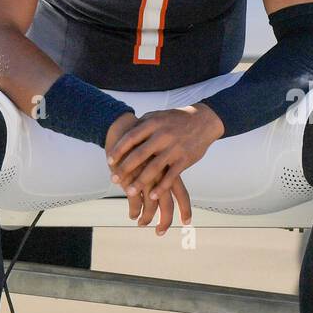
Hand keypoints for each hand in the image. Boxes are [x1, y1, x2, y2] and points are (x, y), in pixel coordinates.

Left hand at [106, 104, 223, 231]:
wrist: (203, 120)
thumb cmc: (176, 119)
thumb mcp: (157, 116)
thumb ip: (141, 125)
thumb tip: (122, 136)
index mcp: (154, 123)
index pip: (131, 138)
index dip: (119, 150)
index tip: (109, 161)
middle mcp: (163, 135)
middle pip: (140, 155)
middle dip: (125, 169)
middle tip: (114, 179)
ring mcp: (175, 148)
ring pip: (154, 168)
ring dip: (140, 182)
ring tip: (129, 192)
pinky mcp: (185, 159)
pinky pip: (171, 176)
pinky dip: (161, 188)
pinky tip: (152, 196)